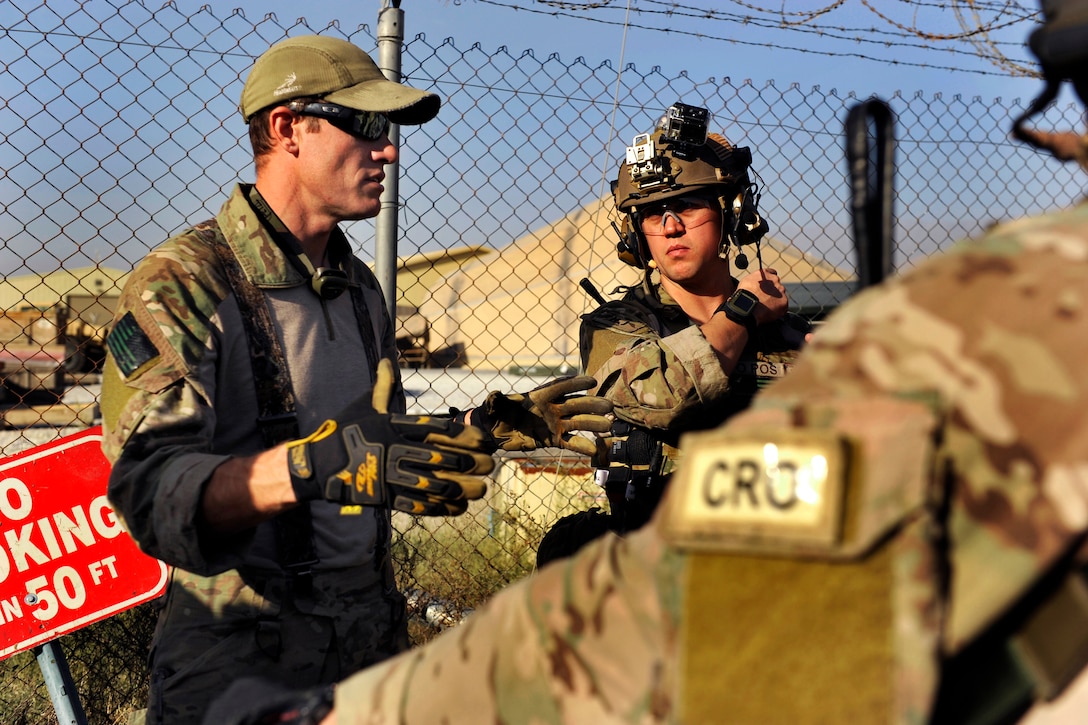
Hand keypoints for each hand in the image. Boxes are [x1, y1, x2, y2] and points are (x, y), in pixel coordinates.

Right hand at [286, 359, 493, 515]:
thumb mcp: (365, 407)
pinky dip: (442, 507)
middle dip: (473, 464)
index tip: (485, 441)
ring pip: (436, 485)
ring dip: (464, 489)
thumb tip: (387, 361)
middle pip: (444, 459)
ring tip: (481, 490)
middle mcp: (396, 450)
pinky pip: (420, 505)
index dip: (465, 436)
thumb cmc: (345, 432)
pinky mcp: (386, 498)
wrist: (318, 466)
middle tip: (491, 466)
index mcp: (395, 427)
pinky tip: (459, 505)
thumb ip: (382, 386)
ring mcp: (391, 476)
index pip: (438, 430)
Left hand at [477, 375, 612, 455]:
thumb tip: (493, 396)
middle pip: (575, 404)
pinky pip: (570, 442)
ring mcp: (555, 423)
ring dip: (593, 424)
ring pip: (578, 422)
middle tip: (609, 406)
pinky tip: (595, 451)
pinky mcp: (554, 439)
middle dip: (592, 404)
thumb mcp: (494, 406)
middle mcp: (552, 408)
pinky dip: (582, 446)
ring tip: (609, 426)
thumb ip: (496, 401)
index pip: (560, 387)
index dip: (575, 383)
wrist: (495, 433)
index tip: (592, 381)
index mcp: (539, 396)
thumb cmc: (495, 414)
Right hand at [736, 267, 787, 324]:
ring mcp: (781, 291)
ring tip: (765, 307)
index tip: (766, 286)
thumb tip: (755, 284)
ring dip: (775, 300)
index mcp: (765, 273)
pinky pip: (783, 305)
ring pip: (780, 295)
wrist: (747, 305)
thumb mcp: (746, 281)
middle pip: (777, 285)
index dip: (768, 280)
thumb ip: (755, 280)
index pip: (771, 273)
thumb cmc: (743, 294)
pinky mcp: (784, 302)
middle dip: (772, 291)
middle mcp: (775, 280)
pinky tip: (769, 312)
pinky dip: (778, 309)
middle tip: (764, 299)